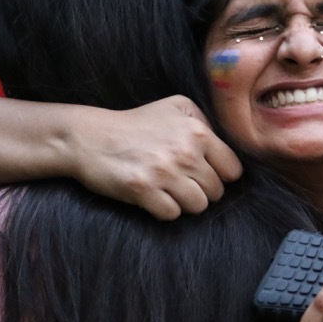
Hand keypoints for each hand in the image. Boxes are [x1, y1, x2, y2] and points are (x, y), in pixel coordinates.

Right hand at [67, 95, 241, 219]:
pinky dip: (164, 210)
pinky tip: (153, 196)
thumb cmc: (136, 124)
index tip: (203, 173)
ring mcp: (164, 172)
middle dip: (201, 190)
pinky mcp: (143, 190)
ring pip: (197, 206)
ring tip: (168, 190)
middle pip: (216, 192)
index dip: (220, 175)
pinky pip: (172, 214)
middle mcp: (185, 151)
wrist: (90, 137)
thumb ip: (205, 122)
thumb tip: (225, 148)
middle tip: (180, 182)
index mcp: (197, 131)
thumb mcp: (176, 107)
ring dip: (184, 202)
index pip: (233, 170)